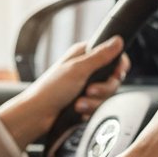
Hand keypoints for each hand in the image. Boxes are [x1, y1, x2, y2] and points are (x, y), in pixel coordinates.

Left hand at [0, 37, 129, 146]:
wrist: (38, 115)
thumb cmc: (51, 90)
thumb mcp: (78, 69)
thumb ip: (101, 56)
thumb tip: (118, 41)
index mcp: (84, 55)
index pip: (112, 55)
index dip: (119, 65)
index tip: (117, 73)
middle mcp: (86, 69)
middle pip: (113, 79)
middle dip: (103, 89)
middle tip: (89, 90)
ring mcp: (86, 86)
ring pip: (106, 95)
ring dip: (94, 102)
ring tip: (79, 104)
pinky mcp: (86, 101)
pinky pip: (99, 107)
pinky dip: (90, 110)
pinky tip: (78, 110)